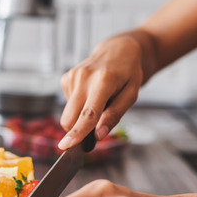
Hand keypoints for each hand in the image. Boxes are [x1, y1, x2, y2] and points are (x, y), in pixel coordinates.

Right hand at [58, 34, 143, 149]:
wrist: (118, 50)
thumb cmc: (128, 74)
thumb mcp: (131, 95)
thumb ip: (114, 116)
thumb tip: (98, 136)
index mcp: (103, 81)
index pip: (88, 113)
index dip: (77, 132)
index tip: (65, 146)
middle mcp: (84, 77)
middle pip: (71, 117)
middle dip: (77, 131)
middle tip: (95, 132)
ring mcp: (72, 76)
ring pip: (68, 113)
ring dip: (81, 116)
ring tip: (98, 102)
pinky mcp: (66, 78)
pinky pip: (68, 104)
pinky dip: (78, 106)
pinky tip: (90, 95)